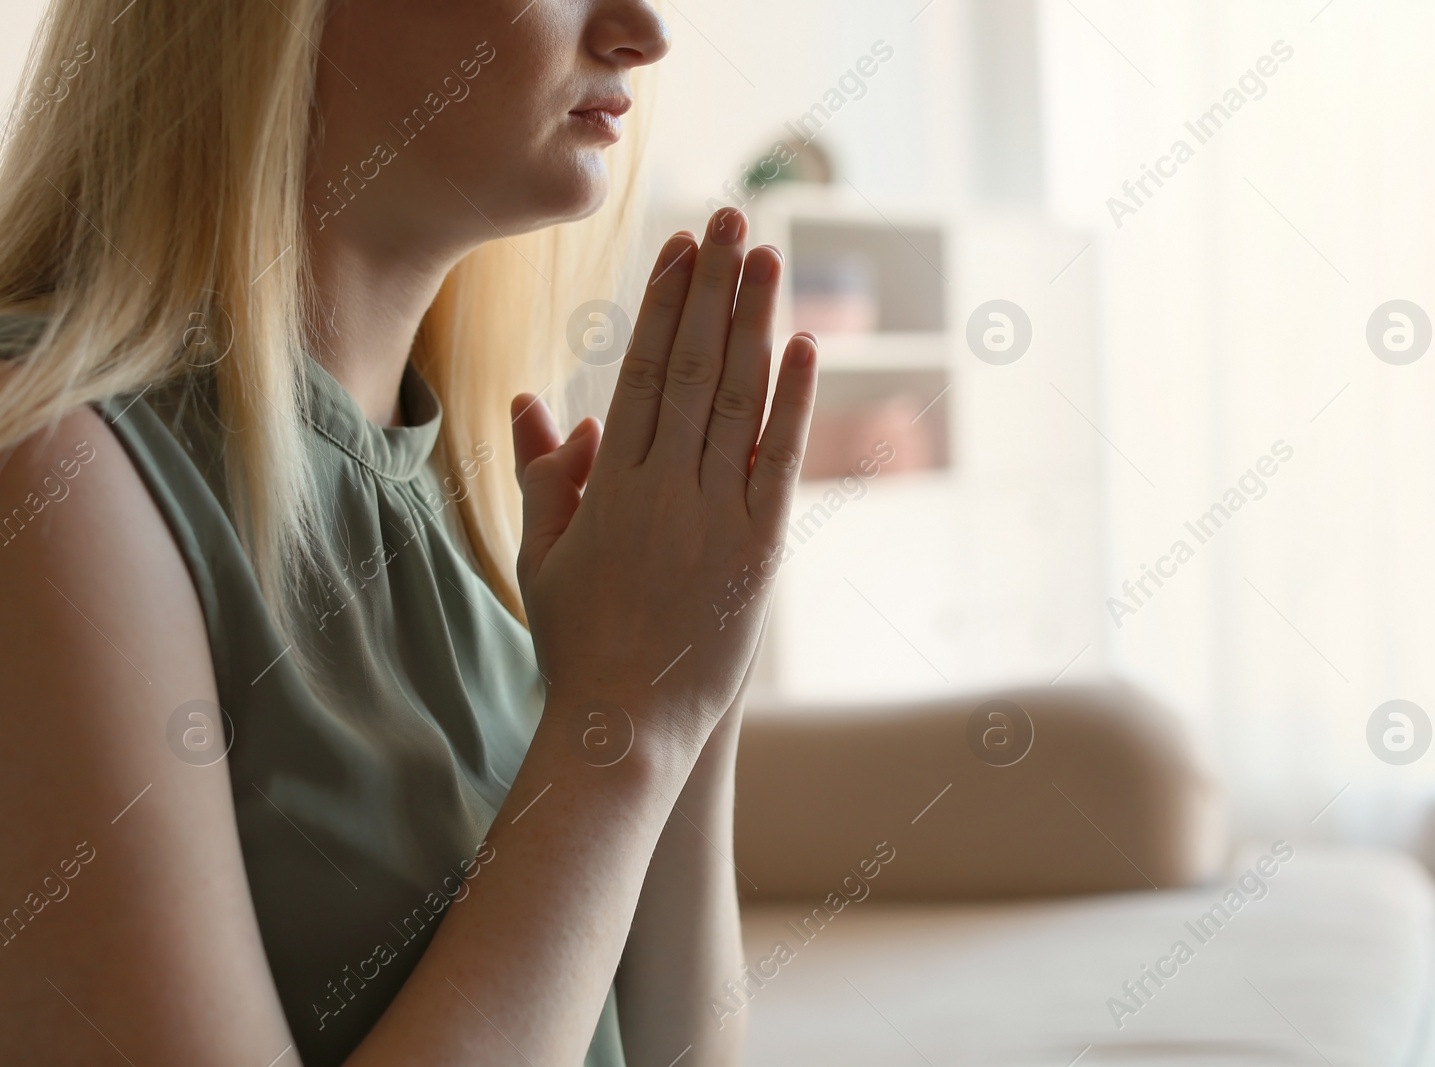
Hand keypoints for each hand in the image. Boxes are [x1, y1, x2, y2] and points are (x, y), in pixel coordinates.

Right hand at [511, 207, 816, 754]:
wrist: (626, 726)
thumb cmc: (578, 641)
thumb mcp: (541, 555)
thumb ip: (544, 475)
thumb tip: (544, 404)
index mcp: (606, 482)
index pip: (640, 369)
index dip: (664, 302)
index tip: (681, 247)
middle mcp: (662, 486)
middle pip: (692, 365)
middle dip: (713, 286)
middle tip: (732, 218)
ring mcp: (714, 516)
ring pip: (737, 399)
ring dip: (756, 322)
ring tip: (769, 256)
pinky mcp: (760, 551)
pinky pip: (779, 461)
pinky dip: (794, 402)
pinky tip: (804, 346)